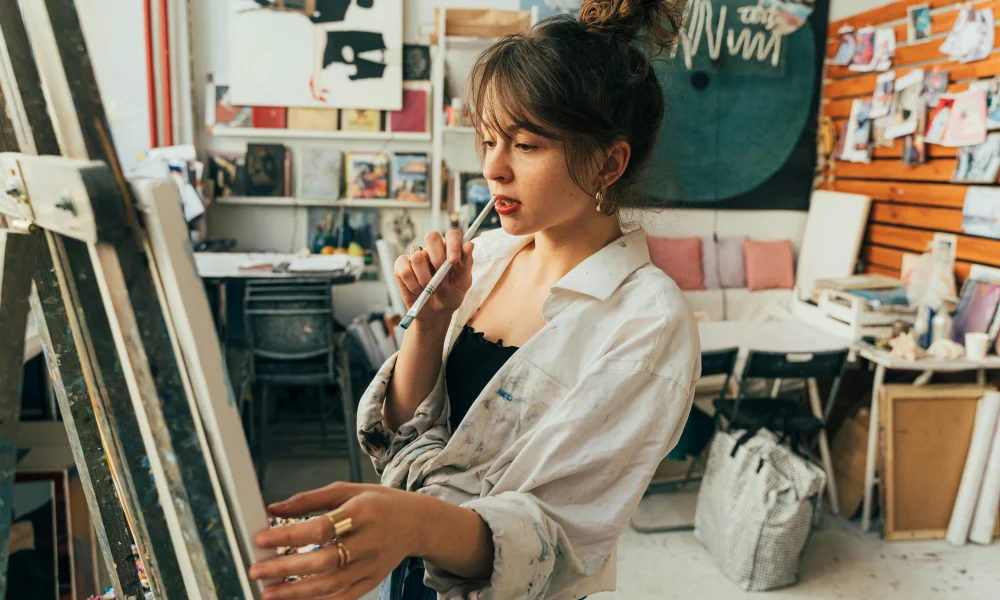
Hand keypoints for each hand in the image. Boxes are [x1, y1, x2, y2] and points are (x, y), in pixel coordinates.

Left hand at [250, 482, 421, 598]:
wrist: (416, 523)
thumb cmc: (378, 504)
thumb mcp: (348, 490)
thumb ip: (310, 500)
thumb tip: (275, 509)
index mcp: (363, 512)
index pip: (322, 527)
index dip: (289, 535)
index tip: (263, 539)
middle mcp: (369, 541)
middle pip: (324, 561)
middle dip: (286, 569)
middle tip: (257, 570)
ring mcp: (372, 565)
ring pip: (331, 585)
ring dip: (296, 592)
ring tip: (268, 592)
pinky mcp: (372, 581)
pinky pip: (343, 597)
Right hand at [394, 230, 473, 325]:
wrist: (436, 313)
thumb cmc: (451, 295)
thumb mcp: (463, 283)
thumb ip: (466, 264)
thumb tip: (469, 245)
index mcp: (450, 250)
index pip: (452, 235)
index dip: (453, 244)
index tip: (453, 260)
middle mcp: (432, 250)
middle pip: (432, 236)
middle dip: (437, 258)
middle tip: (441, 277)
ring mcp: (416, 257)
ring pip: (417, 256)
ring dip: (425, 278)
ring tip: (430, 289)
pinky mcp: (401, 267)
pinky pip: (404, 270)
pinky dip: (412, 284)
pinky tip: (418, 290)